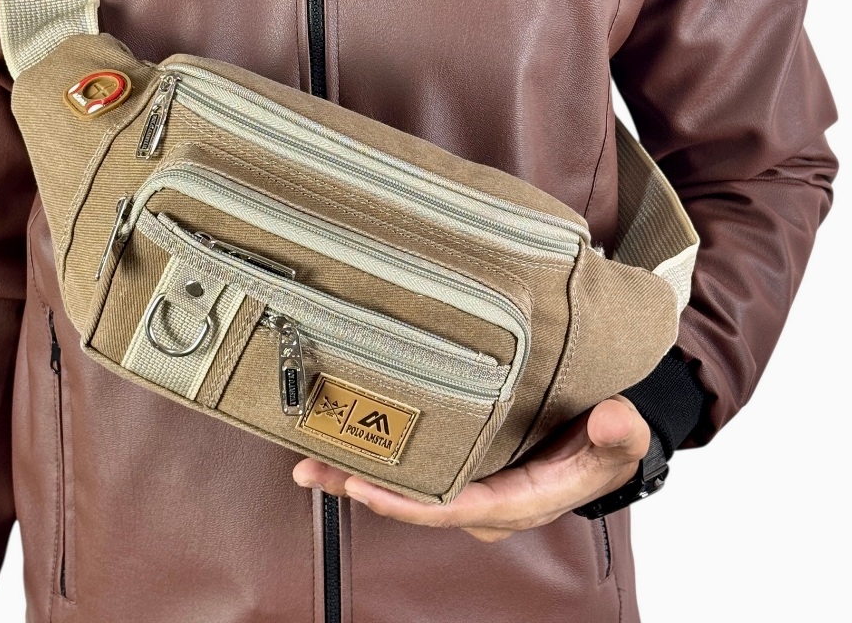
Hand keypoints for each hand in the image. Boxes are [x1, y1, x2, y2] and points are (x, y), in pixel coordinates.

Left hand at [292, 394, 649, 541]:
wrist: (599, 440)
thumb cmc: (604, 443)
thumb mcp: (621, 437)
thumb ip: (618, 433)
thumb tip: (615, 419)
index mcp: (517, 501)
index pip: (455, 508)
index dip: (408, 502)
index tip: (365, 486)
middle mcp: (483, 502)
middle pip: (415, 502)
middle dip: (362, 488)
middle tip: (312, 468)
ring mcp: (467, 487)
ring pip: (405, 488)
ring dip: (356, 476)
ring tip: (307, 461)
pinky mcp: (457, 468)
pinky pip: (411, 471)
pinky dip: (374, 460)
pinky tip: (337, 446)